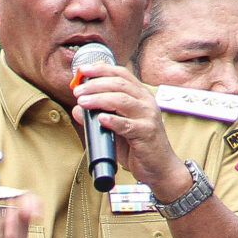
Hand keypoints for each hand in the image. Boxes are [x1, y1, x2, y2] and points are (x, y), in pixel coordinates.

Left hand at [69, 61, 180, 196]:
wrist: (159, 168)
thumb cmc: (138, 146)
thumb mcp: (115, 129)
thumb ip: (98, 117)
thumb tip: (78, 109)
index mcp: (140, 96)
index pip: (121, 74)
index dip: (101, 69)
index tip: (82, 70)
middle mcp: (146, 102)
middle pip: (119, 84)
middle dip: (95, 84)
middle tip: (78, 91)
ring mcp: (148, 116)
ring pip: (122, 100)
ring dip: (99, 99)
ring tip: (83, 102)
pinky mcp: (147, 133)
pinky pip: (128, 124)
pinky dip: (113, 120)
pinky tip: (101, 119)